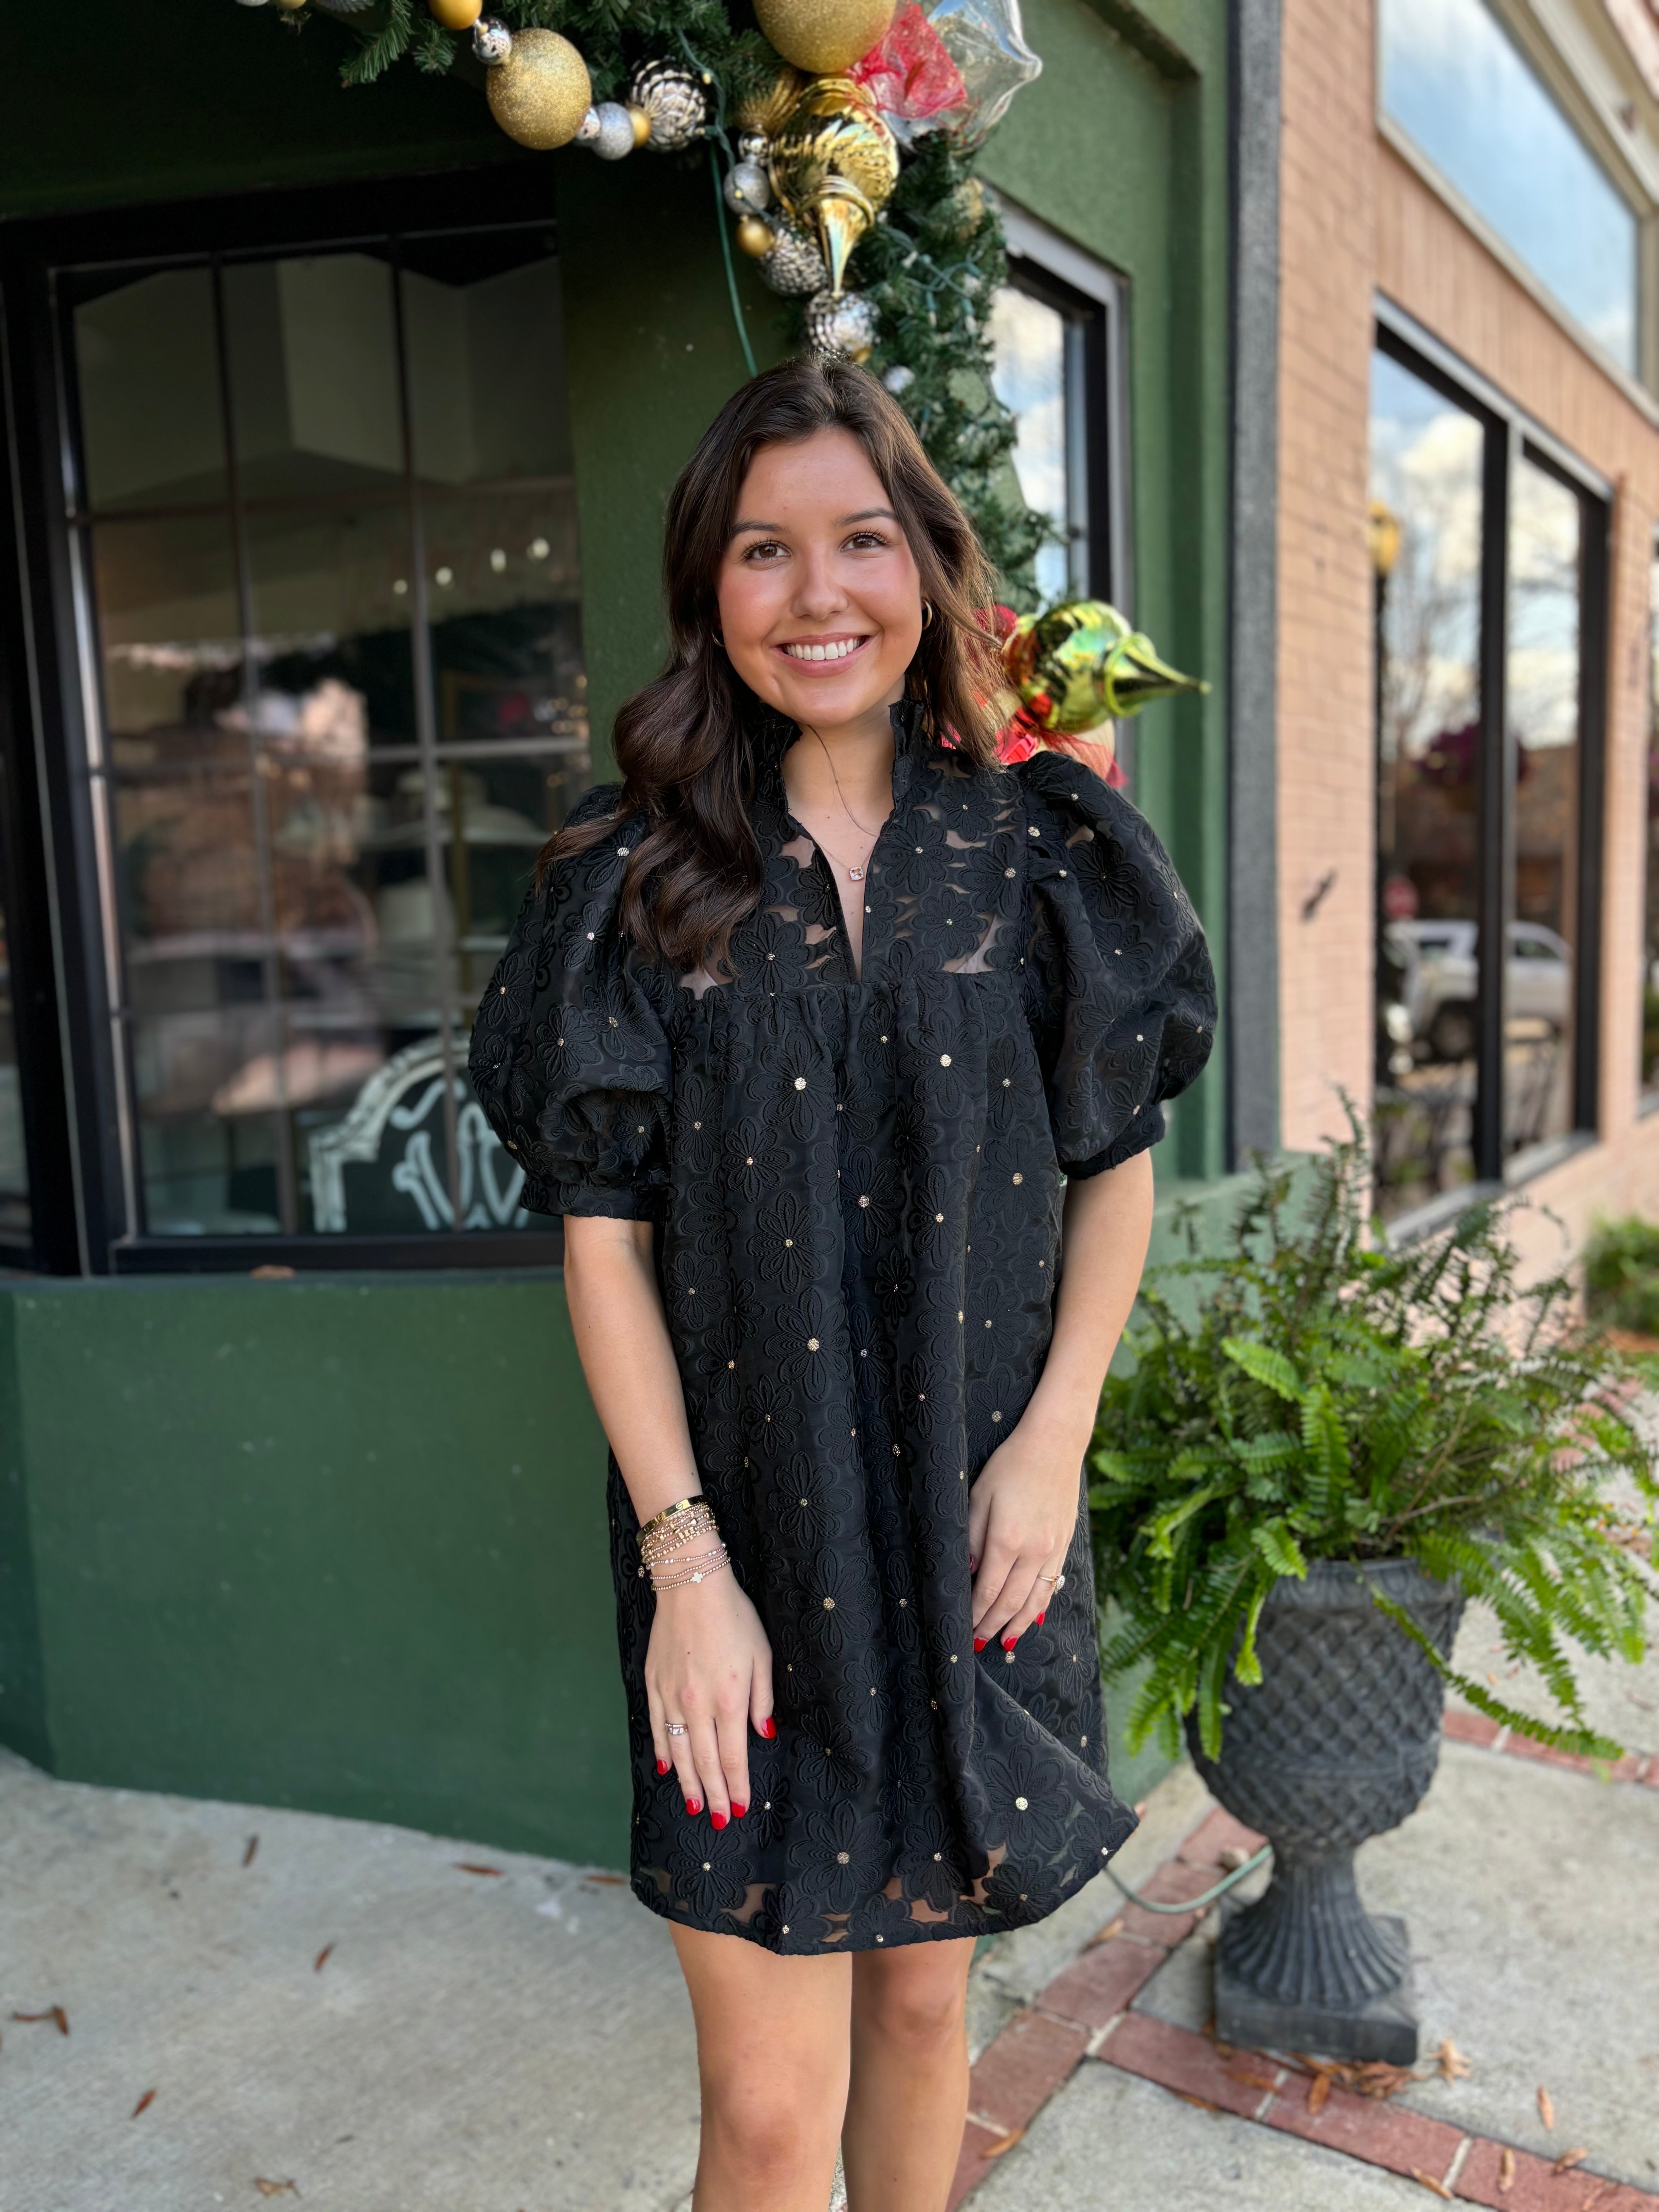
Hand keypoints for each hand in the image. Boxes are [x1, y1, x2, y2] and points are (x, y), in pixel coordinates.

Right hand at [645, 1568, 774, 1826]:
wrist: (690, 1584)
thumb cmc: (733, 1616)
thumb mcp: (761, 1655)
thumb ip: (762, 1700)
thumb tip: (763, 1736)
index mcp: (728, 1698)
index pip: (731, 1756)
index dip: (736, 1785)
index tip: (740, 1807)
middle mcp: (697, 1704)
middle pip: (704, 1762)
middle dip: (714, 1794)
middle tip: (719, 1819)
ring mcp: (671, 1696)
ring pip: (678, 1751)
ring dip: (687, 1782)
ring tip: (695, 1805)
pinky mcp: (653, 1684)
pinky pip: (657, 1727)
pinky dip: (662, 1750)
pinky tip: (666, 1767)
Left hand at [967, 1406, 1085, 1652]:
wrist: (1054, 1445)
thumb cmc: (1010, 1466)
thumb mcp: (979, 1496)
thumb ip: (972, 1538)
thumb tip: (967, 1573)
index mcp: (1007, 1539)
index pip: (987, 1589)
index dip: (975, 1613)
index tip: (963, 1628)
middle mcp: (1034, 1550)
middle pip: (1011, 1601)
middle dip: (993, 1624)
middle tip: (978, 1642)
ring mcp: (1053, 1549)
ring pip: (1035, 1599)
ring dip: (1019, 1623)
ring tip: (1005, 1641)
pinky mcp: (1065, 1543)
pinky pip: (1052, 1583)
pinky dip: (1041, 1605)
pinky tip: (1033, 1617)